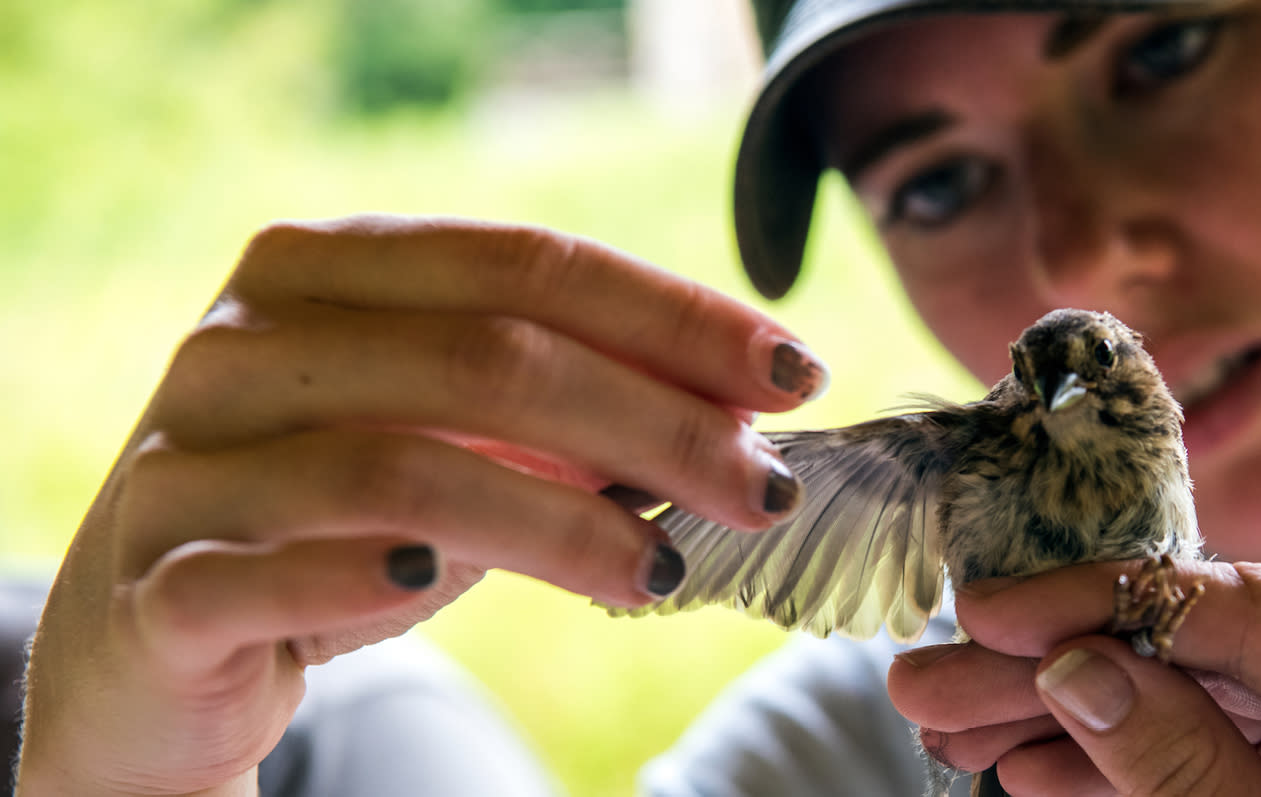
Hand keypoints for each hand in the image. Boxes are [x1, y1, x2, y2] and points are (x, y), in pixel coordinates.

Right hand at [18, 215, 820, 794]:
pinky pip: (273, 570)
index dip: (674, 317)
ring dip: (561, 521)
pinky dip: (373, 577)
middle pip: (488, 357)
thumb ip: (566, 407)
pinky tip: (440, 585)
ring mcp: (187, 458)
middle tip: (763, 489)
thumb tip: (744, 407)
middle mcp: (245, 342)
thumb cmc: (335, 522)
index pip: (529, 264)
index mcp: (323, 269)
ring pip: (401, 466)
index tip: (793, 373)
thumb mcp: (455, 442)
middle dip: (655, 423)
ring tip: (664, 566)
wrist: (154, 642)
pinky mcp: (157, 582)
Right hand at [889, 560, 1260, 795]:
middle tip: (928, 682)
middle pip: (1212, 650)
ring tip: (953, 729)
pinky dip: (1131, 766)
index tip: (987, 612)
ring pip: (1203, 699)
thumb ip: (1187, 772)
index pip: (1254, 606)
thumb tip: (1074, 670)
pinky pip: (1228, 751)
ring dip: (1075, 718)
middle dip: (1062, 668)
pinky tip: (1032, 771)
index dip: (1107, 599)